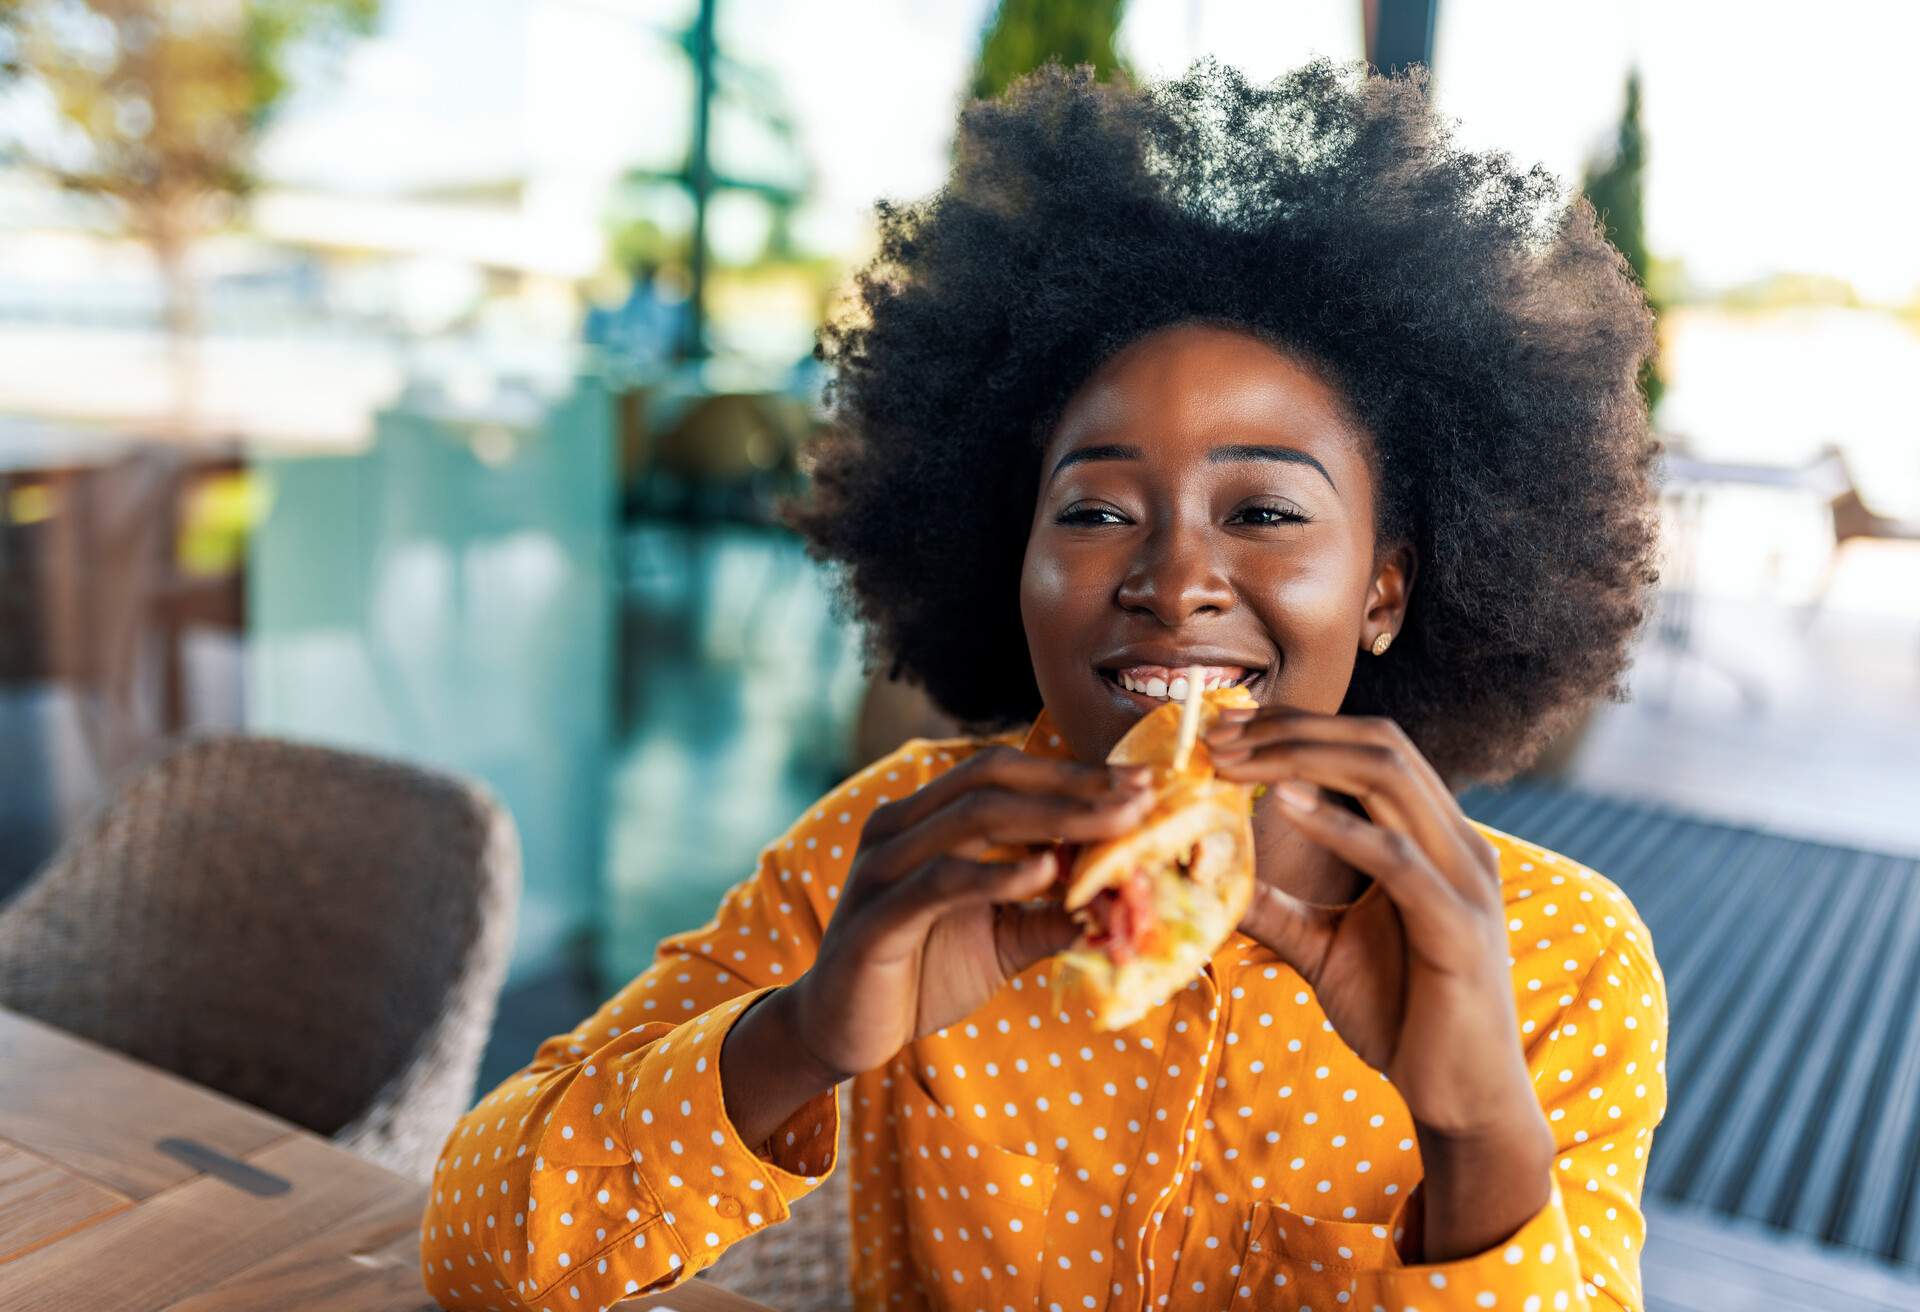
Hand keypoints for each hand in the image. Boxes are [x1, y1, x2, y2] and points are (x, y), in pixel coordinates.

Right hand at [785, 747, 1158, 1081]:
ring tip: (1115, 827)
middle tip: (1141, 797)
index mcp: (923, 819)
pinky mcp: (874, 919)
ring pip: (972, 820)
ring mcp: (882, 868)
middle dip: (1074, 785)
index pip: (1004, 774)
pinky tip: (1047, 873)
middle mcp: (898, 828)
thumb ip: (1050, 913)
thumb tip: (1122, 900)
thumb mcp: (1001, 940)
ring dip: (1054, 819)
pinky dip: (997, 874)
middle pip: (993, 781)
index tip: (1141, 784)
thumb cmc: (920, 974)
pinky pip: (941, 882)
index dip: (1073, 772)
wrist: (840, 1032)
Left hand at [1203, 708, 1540, 1140]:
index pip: (1370, 749)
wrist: (1463, 1101)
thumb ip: (1280, 907)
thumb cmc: (1403, 1019)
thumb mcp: (1326, 948)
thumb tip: (1213, 879)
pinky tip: (1282, 804)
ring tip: (1234, 760)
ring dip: (1302, 758)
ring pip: (1389, 779)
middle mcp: (1459, 844)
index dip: (1298, 728)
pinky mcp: (1458, 928)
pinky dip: (1337, 824)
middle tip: (1219, 733)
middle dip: (1292, 730)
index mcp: (1436, 839)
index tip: (1228, 728)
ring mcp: (1465, 881)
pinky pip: (1396, 857)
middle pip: (1378, 745)